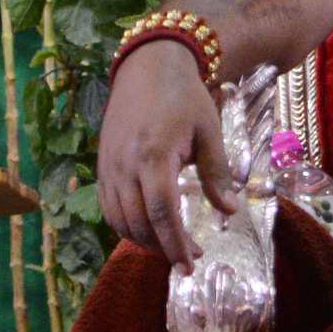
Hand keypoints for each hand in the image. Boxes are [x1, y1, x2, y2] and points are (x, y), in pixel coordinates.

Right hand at [98, 33, 237, 260]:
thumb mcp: (209, 131)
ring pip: (120, 220)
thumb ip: (217, 172)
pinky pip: (108, 207)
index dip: (175, 244)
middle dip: (163, 248)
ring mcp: (109, 167)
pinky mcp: (103, 166)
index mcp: (155, 155)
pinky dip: (125, 226)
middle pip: (139, 223)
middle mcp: (125, 165)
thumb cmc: (184, 97)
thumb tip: (229, 210)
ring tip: (170, 248)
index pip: (162, 213)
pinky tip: (147, 230)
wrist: (147, 66)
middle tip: (188, 260)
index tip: (190, 264)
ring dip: (144, 241)